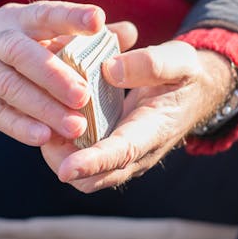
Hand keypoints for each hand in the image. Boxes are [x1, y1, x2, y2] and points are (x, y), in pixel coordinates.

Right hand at [0, 0, 125, 145]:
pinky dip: (18, 126)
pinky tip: (43, 138)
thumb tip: (128, 32)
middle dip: (54, 75)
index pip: (46, 14)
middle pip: (23, 54)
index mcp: (20, 20)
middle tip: (84, 96)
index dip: (71, 17)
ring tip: (76, 127)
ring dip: (43, 108)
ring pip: (10, 87)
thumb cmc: (13, 46)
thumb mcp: (39, 33)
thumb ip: (83, 36)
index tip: (97, 21)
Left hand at [41, 41, 233, 191]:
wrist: (195, 92)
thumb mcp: (178, 61)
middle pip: (95, 177)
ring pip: (85, 174)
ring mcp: (123, 156)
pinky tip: (51, 118)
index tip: (66, 169)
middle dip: (63, 162)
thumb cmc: (186, 75)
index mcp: (155, 130)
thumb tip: (109, 70)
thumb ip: (149, 64)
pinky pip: (83, 159)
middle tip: (42, 129)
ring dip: (60, 155)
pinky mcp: (111, 149)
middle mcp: (137, 153)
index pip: (122, 153)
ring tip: (43, 121)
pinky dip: (64, 146)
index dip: (93, 162)